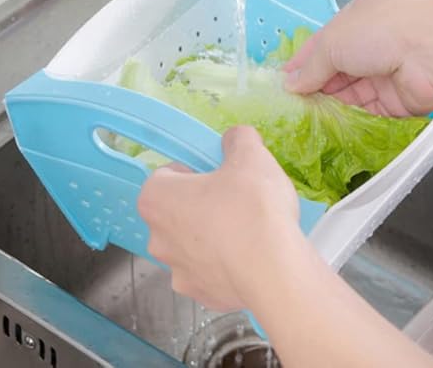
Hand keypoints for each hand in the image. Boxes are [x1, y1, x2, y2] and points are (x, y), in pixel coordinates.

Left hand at [137, 125, 301, 311]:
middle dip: (201, 204)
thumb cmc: (254, 207)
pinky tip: (251, 256)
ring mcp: (178, 271)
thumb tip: (236, 137)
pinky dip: (226, 263)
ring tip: (247, 229)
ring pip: (192, 244)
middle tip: (235, 199)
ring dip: (211, 235)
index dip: (192, 171)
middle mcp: (157, 238)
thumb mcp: (250, 155)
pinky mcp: (201, 295)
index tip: (216, 174)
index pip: (164, 175)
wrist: (276, 271)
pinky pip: (210, 271)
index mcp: (157, 199)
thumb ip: (238, 139)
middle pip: (176, 211)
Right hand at [285, 0, 432, 115]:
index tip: (284, 82)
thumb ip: (311, 66)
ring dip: (330, 105)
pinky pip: (367, 113)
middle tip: (292, 105)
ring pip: (349, 94)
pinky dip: (350, 120)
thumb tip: (293, 83)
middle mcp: (370, 46)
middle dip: (314, 87)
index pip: (321, 45)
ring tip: (306, 119)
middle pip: (335, 71)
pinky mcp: (395, 101)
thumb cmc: (382, 31)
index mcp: (355, 22)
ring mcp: (383, 74)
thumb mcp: (332, 42)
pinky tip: (331, 127)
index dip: (302, 63)